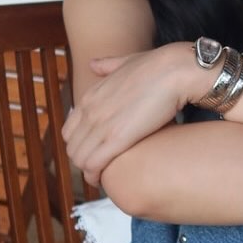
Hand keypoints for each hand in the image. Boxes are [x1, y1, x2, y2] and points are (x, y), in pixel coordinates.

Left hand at [62, 43, 191, 186]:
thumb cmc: (157, 66)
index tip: (95, 153)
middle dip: (84, 162)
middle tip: (101, 168)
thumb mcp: (124, 62)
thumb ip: (107, 65)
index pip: (69, 131)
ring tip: (105, 176)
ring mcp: (101, 125)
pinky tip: (106, 180)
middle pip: (73, 148)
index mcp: (90, 96)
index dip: (81, 145)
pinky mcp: (117, 139)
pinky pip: (94, 165)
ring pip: (80, 160)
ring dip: (90, 172)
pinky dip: (96, 176)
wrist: (173, 71)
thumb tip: (93, 65)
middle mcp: (90, 111)